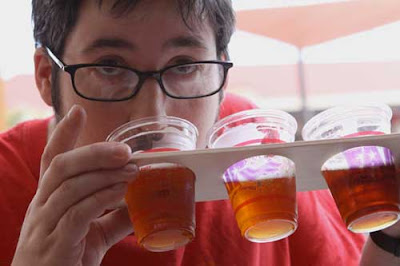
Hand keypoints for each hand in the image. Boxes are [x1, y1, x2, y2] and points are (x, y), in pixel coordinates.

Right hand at [12, 105, 137, 265]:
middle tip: (125, 150)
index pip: (51, 159)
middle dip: (94, 152)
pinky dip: (102, 198)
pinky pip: (78, 212)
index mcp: (49, 200)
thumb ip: (114, 216)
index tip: (77, 111)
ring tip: (132, 170)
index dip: (63, 134)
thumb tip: (141, 200)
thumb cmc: (66, 260)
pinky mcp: (56, 243)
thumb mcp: (92, 234)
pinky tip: (121, 192)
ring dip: (104, 174)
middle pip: (62, 166)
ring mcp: (46, 224)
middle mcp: (43, 206)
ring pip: (70, 186)